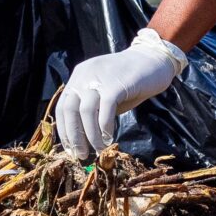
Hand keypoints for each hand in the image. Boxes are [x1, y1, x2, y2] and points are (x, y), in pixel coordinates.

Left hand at [53, 29, 187, 158]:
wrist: (153, 61)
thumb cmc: (129, 81)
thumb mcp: (105, 93)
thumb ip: (93, 109)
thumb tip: (83, 138)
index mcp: (78, 76)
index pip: (62, 106)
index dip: (65, 130)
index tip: (70, 148)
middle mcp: (84, 75)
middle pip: (70, 109)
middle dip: (74, 136)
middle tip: (82, 154)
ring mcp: (99, 78)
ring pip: (86, 112)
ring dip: (90, 135)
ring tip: (99, 149)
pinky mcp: (116, 84)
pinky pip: (105, 110)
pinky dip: (105, 127)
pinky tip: (109, 138)